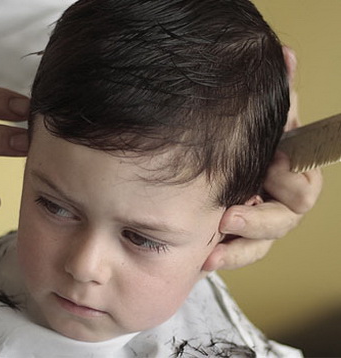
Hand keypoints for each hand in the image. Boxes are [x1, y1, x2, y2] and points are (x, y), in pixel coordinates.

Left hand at [207, 47, 322, 269]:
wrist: (209, 159)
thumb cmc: (242, 138)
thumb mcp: (256, 118)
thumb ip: (274, 93)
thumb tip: (287, 56)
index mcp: (288, 172)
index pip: (304, 185)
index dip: (292, 179)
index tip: (272, 167)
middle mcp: (277, 199)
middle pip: (284, 220)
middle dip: (259, 219)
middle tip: (229, 217)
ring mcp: (257, 219)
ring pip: (261, 244)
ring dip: (240, 248)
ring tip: (214, 250)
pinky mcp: (236, 237)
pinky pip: (237, 254)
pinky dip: (225, 257)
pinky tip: (206, 260)